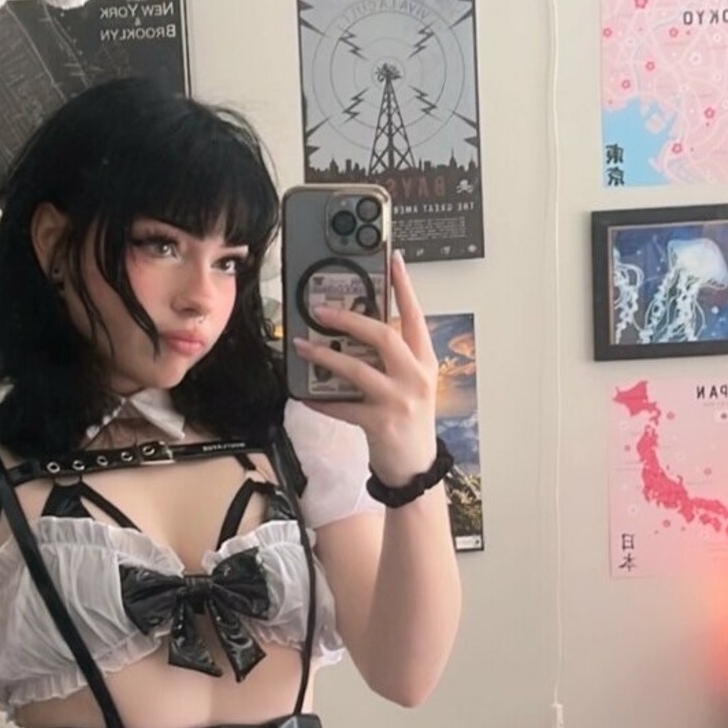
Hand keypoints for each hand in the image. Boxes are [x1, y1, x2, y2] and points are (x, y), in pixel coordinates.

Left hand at [292, 251, 438, 485]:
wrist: (416, 468)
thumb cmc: (411, 421)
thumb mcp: (413, 384)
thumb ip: (394, 359)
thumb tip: (358, 332)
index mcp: (425, 362)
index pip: (415, 317)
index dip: (405, 287)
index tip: (394, 259)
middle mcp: (415, 377)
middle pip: (384, 336)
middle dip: (351, 319)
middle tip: (322, 311)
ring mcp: (398, 400)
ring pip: (358, 369)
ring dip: (326, 357)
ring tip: (303, 347)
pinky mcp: (380, 423)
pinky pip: (343, 407)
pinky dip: (322, 401)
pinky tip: (305, 395)